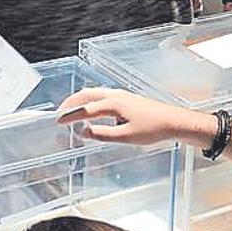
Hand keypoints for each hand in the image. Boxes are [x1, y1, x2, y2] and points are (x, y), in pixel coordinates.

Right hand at [57, 88, 212, 145]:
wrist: (173, 121)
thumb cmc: (153, 129)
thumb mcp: (126, 137)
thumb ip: (102, 134)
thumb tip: (84, 132)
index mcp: (114, 103)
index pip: (86, 109)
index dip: (70, 116)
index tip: (58, 121)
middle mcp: (116, 95)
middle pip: (87, 95)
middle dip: (71, 102)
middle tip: (60, 112)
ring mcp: (121, 95)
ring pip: (94, 93)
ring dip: (81, 100)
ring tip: (71, 110)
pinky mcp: (126, 98)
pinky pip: (102, 96)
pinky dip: (91, 101)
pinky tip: (92, 110)